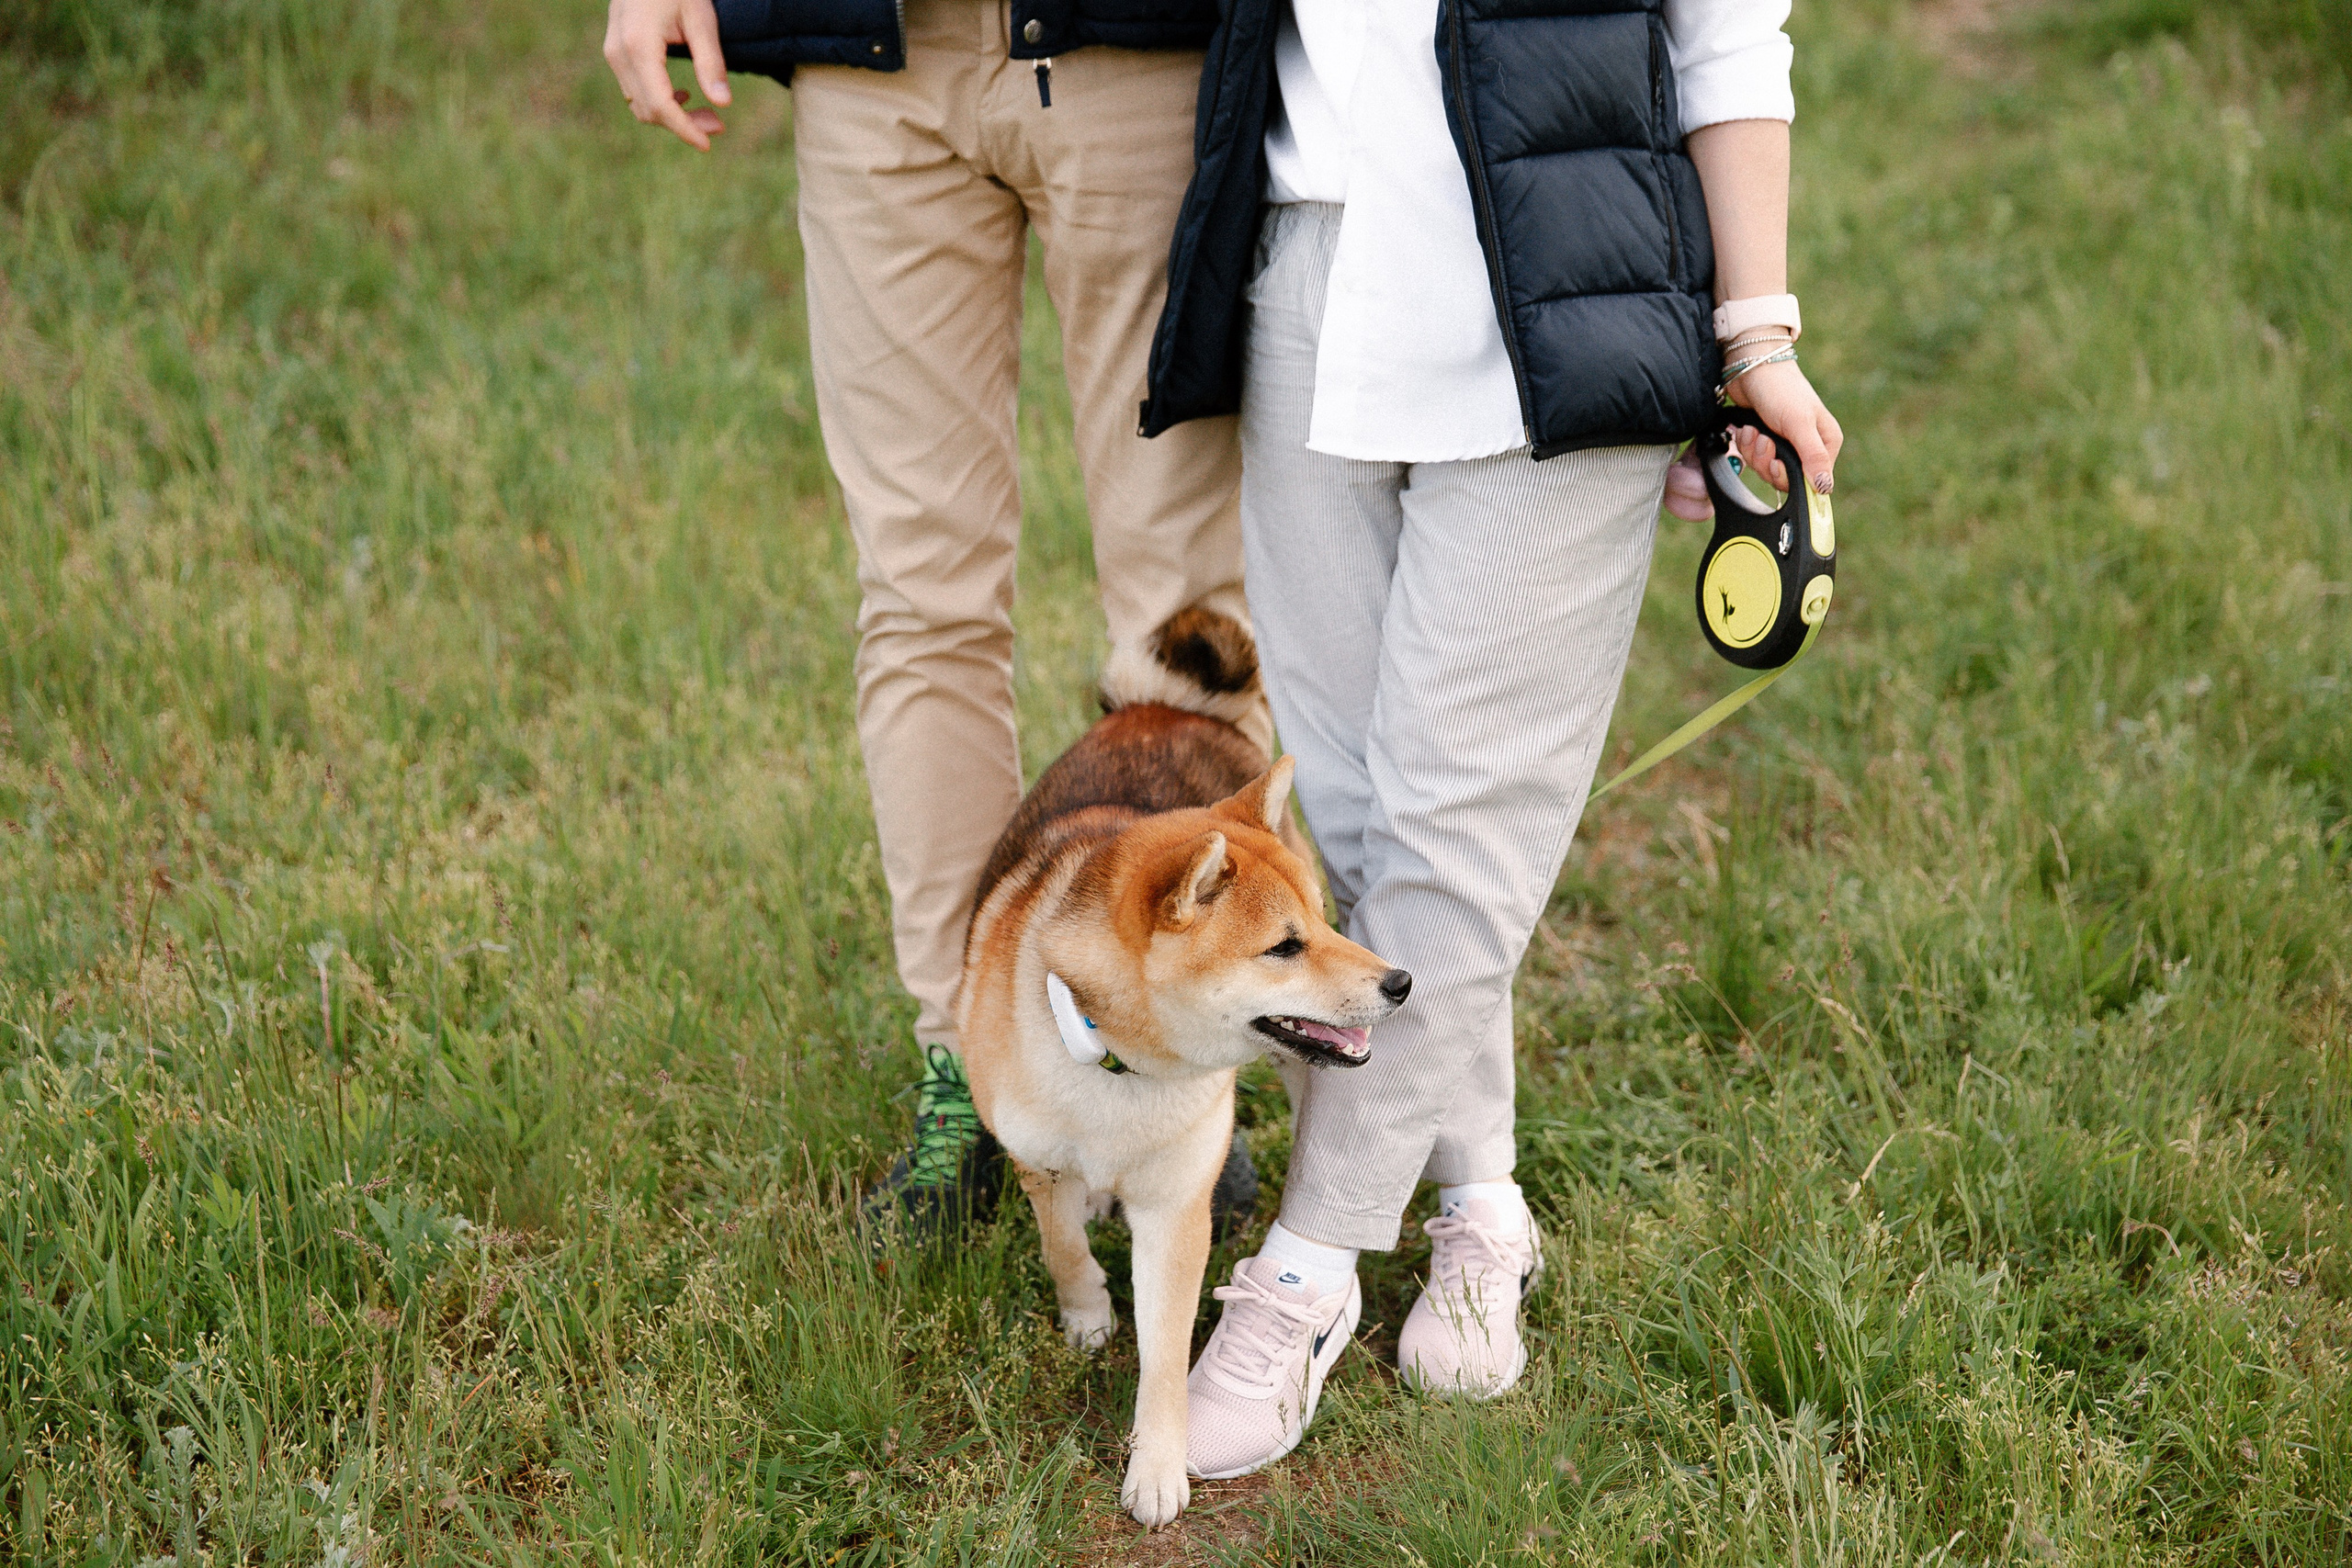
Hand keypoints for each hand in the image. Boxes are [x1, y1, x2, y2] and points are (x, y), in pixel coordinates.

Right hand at [603, 0, 729, 149]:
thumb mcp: (701, 19)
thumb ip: (711, 62)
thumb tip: (723, 104)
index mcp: (638, 46)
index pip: (660, 105)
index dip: (685, 130)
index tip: (708, 144)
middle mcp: (619, 53)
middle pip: (649, 110)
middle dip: (683, 125)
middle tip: (717, 125)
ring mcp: (613, 53)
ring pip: (639, 104)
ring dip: (671, 116)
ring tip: (705, 113)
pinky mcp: (615, 52)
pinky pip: (634, 90)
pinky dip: (658, 102)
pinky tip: (682, 96)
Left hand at [1726, 358, 1841, 496]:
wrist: (1752, 367)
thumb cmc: (1781, 389)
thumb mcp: (1799, 423)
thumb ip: (1812, 456)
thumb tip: (1824, 487)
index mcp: (1826, 444)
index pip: (1810, 482)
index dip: (1787, 477)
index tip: (1776, 463)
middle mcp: (1808, 447)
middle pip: (1784, 478)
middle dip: (1766, 461)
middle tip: (1763, 440)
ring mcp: (1785, 445)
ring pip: (1765, 469)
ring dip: (1754, 451)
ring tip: (1755, 430)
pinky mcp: (1765, 441)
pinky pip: (1753, 459)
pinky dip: (1746, 445)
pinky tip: (1748, 428)